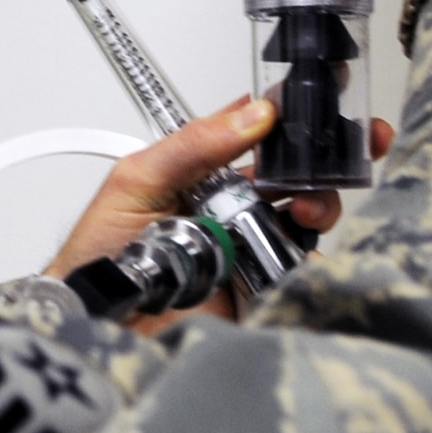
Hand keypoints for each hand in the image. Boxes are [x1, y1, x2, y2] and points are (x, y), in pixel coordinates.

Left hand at [45, 98, 392, 330]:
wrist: (98, 322)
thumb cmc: (101, 253)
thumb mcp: (138, 181)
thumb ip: (191, 146)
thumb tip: (250, 114)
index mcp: (204, 176)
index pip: (257, 139)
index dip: (292, 124)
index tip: (319, 110)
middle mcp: (231, 210)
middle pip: (295, 179)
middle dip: (321, 168)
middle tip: (333, 162)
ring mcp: (248, 250)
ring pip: (305, 222)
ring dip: (318, 208)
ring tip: (307, 212)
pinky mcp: (260, 292)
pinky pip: (299, 273)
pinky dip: (309, 261)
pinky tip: (299, 252)